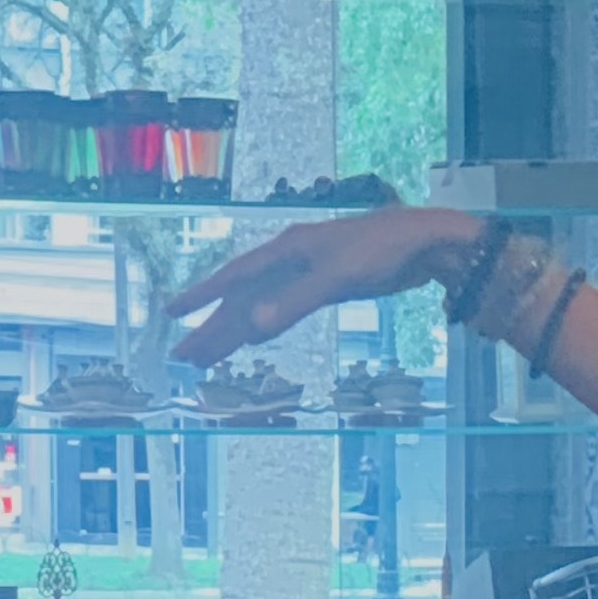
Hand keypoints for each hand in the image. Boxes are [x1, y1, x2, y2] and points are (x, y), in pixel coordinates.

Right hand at [170, 206, 474, 367]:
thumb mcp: (336, 278)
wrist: (424, 243)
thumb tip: (254, 328)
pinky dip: (266, 323)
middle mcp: (290, 260)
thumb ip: (295, 303)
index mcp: (286, 251)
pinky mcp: (326, 285)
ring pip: (262, 305)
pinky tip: (255, 336)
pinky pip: (283, 307)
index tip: (173, 313)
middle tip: (184, 355)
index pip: (234, 277)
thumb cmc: (381, 251)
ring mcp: (308, 273)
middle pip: (243, 298)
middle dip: (213, 327)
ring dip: (235, 330)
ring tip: (208, 356)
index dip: (203, 297)